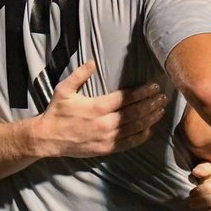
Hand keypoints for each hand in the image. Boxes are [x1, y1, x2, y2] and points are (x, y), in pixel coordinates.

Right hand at [34, 60, 166, 157]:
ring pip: (135, 128)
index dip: (142, 92)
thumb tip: (93, 62)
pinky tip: (151, 129)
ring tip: (161, 110)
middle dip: (151, 104)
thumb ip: (79, 75)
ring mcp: (107, 138)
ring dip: (150, 118)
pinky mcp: (106, 149)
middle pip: (135, 113)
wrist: (47, 138)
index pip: (126, 98)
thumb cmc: (56, 112)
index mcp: (96, 107)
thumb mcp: (64, 90)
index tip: (154, 86)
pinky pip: (129, 143)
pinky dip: (142, 136)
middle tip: (163, 97)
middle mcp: (105, 123)